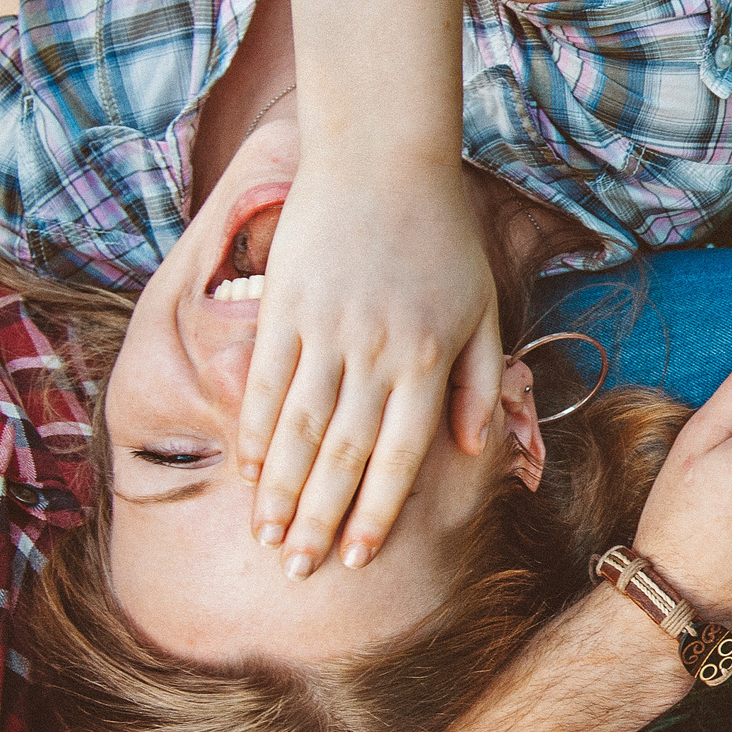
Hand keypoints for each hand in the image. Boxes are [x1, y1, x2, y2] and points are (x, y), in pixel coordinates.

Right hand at [234, 155, 505, 576]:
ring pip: (298, 431)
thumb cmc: (442, 235)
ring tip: (268, 539)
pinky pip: (264, 384)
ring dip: (281, 492)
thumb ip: (476, 382)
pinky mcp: (284, 309)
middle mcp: (376, 356)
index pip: (400, 459)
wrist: (384, 157)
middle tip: (298, 574)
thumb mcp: (483, 308)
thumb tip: (466, 449)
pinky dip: (256, 432)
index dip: (377, 514)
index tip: (358, 558)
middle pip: (343, 458)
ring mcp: (325, 333)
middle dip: (320, 522)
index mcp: (428, 362)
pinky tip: (249, 472)